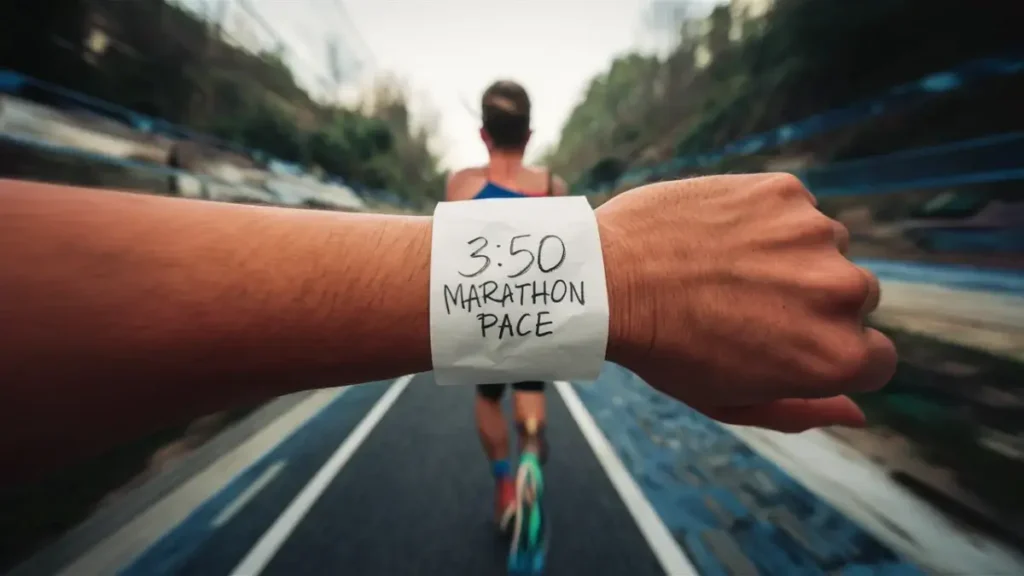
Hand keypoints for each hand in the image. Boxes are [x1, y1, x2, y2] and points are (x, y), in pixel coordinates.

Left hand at [598, 173, 895, 431]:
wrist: (607, 278)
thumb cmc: (664, 349)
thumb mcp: (730, 401)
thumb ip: (802, 410)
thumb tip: (857, 413)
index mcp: (836, 355)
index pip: (875, 358)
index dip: (828, 352)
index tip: (786, 342)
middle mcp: (842, 292)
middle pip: (855, 298)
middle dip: (812, 302)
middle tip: (746, 303)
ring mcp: (815, 235)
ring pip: (825, 247)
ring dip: (791, 255)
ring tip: (726, 266)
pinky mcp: (785, 192)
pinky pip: (795, 208)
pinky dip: (767, 218)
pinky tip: (720, 234)